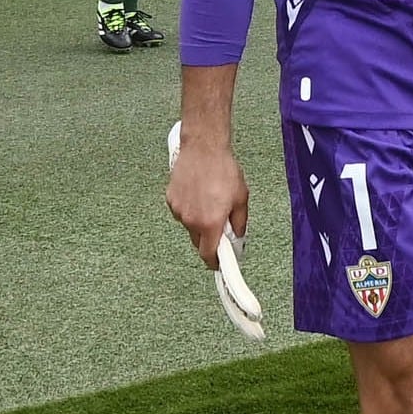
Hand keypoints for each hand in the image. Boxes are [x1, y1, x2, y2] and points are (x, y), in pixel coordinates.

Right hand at [167, 123, 262, 337]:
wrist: (203, 146)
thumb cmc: (226, 171)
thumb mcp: (242, 200)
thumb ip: (239, 225)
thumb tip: (237, 241)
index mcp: (210, 224)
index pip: (209, 258)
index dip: (216, 265)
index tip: (221, 267)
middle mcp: (191, 221)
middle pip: (199, 243)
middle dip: (210, 240)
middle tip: (221, 226)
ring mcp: (178, 210)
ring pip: (190, 227)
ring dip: (200, 223)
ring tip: (210, 201)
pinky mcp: (170, 199)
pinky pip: (182, 212)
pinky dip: (190, 209)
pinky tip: (198, 192)